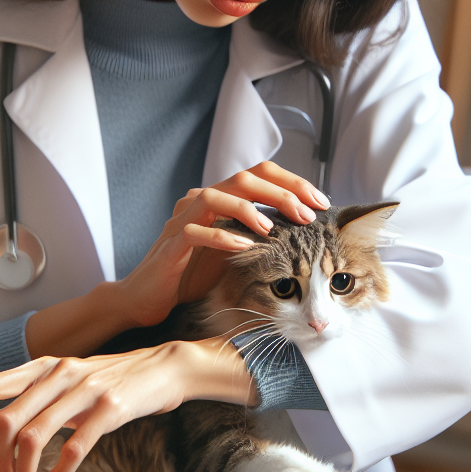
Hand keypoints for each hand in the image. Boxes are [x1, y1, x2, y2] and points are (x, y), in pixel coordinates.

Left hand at [0, 336, 256, 471]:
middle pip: (6, 419)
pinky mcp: (111, 407)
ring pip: (35, 438)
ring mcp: (84, 388)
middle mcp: (58, 373)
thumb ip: (15, 411)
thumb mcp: (58, 391)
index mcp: (41, 366)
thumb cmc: (105, 384)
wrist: (163, 368)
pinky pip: (75, 446)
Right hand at [117, 161, 330, 327]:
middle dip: (280, 193)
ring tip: (273, 227)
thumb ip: (261, 232)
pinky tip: (244, 246)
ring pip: (215, 196)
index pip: (259, 174)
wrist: (149, 297)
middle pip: (243, 179)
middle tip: (307, 214)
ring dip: (248, 209)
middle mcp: (200, 200)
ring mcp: (183, 219)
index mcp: (220, 198)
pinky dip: (221, 236)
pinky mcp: (171, 243)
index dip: (292, 182)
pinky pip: (195, 231)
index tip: (321, 202)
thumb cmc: (195, 273)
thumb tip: (307, 226)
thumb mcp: (236, 249)